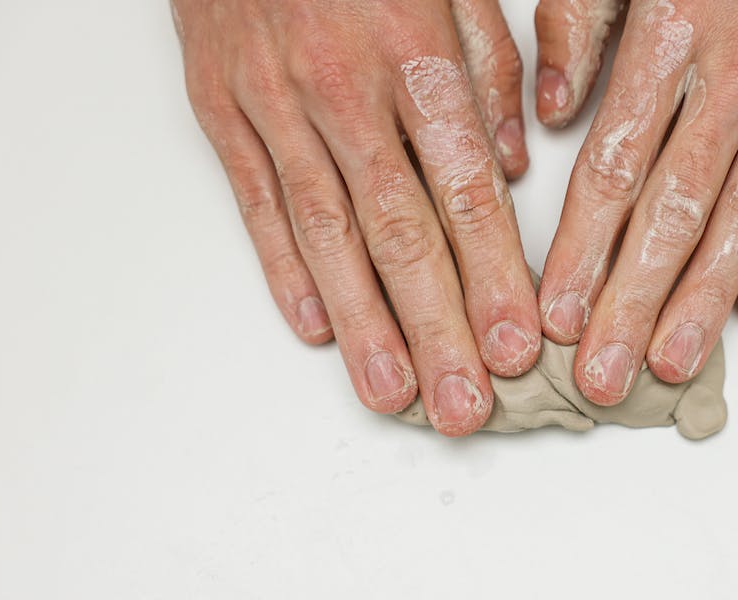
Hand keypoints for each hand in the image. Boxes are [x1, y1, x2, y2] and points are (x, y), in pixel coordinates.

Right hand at [173, 0, 539, 435]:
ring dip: (363, 324)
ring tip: (395, 395)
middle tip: (463, 406)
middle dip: (436, 328)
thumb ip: (490, 69)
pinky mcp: (219, 108)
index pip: (463, 191)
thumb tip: (510, 163)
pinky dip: (283, 270)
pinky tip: (316, 329)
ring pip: (325, 234)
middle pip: (398, 232)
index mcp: (412, 53)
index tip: (518, 345)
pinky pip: (255, 202)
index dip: (493, 276)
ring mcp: (272, 103)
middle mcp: (341, 89)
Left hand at [533, 0, 737, 403]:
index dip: (582, 247)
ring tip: (670, 359)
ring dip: (707, 295)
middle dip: (634, 299)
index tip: (556, 313)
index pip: (616, 164)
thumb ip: (580, 23)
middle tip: (603, 373)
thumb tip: (550, 114)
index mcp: (674, 29)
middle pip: (678, 207)